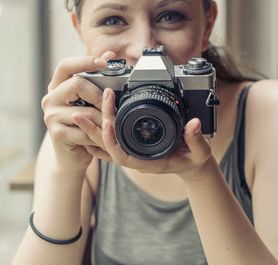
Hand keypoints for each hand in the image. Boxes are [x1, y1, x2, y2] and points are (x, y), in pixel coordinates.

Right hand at [41, 52, 115, 172]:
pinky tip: (105, 138)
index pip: (65, 65)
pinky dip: (100, 135)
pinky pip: (86, 130)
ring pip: (87, 111)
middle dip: (100, 95)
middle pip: (77, 83)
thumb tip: (110, 54)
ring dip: (104, 120)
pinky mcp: (57, 134)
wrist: (72, 158)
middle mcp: (50, 99)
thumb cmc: (83, 127)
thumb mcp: (89, 102)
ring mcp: (51, 116)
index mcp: (57, 87)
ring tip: (113, 125)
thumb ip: (97, 79)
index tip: (104, 62)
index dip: (85, 61)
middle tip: (112, 105)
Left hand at [74, 87, 213, 176]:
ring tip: (77, 113)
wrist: (193, 165)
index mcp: (148, 162)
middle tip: (81, 112)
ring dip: (91, 128)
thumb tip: (195, 124)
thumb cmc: (195, 159)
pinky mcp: (131, 145)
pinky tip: (86, 121)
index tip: (106, 123)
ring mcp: (132, 152)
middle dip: (94, 129)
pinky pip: (110, 141)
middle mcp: (136, 157)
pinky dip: (97, 132)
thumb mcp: (200, 151)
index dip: (112, 141)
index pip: (123, 155)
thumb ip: (197, 139)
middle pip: (108, 146)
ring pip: (106, 142)